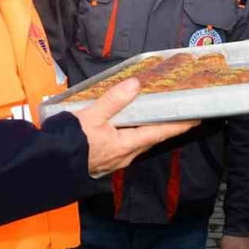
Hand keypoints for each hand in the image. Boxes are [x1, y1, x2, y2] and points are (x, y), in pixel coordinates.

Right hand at [74, 79, 198, 177]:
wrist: (51, 164)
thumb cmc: (71, 142)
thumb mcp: (91, 116)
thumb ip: (113, 100)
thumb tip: (135, 84)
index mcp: (126, 144)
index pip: (160, 133)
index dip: (179, 125)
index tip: (197, 118)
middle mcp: (125, 155)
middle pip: (152, 138)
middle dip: (167, 126)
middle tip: (180, 113)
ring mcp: (116, 159)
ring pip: (139, 141)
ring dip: (150, 129)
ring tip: (158, 115)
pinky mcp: (106, 159)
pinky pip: (127, 144)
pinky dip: (134, 132)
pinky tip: (129, 124)